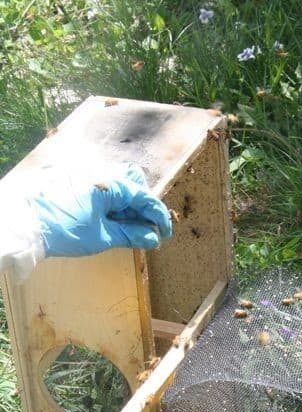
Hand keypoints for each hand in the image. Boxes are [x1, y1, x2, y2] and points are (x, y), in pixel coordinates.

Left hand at [33, 162, 171, 257]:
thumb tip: (153, 238)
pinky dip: (113, 202)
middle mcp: (101, 173)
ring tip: (125, 227)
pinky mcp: (77, 181)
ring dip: (128, 204)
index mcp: (111, 184)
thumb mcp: (103, 237)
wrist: (27, 224)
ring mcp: (88, 175)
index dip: (159, 217)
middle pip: (135, 182)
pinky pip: (104, 186)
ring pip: (120, 183)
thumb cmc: (64, 230)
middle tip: (144, 229)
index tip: (165, 233)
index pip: (145, 197)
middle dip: (144, 206)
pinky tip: (109, 220)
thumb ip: (131, 235)